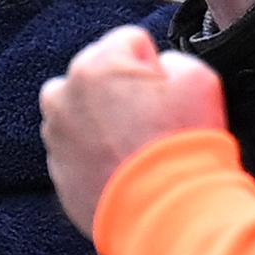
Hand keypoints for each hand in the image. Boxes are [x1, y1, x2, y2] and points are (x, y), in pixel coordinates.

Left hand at [39, 24, 227, 236]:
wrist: (163, 211)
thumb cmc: (182, 143)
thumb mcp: (199, 79)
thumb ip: (174, 60)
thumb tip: (159, 68)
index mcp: (96, 64)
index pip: (128, 43)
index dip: (153, 65)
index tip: (164, 91)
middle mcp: (64, 96)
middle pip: (97, 76)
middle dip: (120, 89)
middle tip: (150, 120)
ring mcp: (55, 136)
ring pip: (80, 113)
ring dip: (102, 120)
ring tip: (135, 145)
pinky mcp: (57, 171)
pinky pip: (76, 150)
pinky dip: (94, 153)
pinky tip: (122, 167)